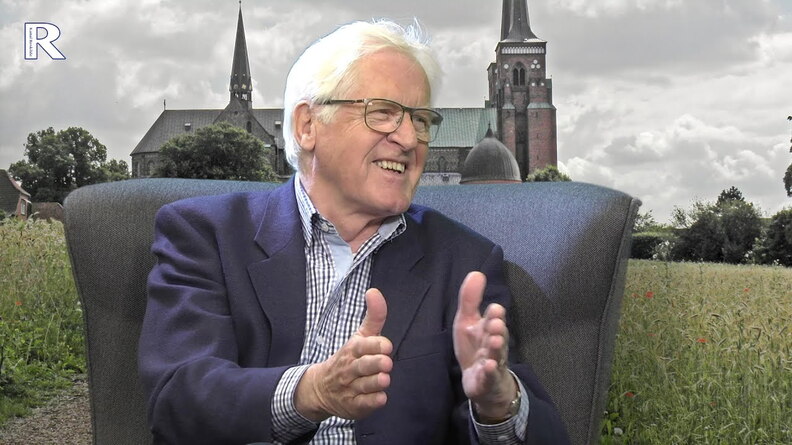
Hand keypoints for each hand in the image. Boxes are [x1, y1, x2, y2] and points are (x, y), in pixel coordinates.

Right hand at [295, 288, 392, 420]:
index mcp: (353, 350)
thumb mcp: (360, 336)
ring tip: (384, 379)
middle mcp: (350, 368)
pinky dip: (372, 402)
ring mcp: (350, 388)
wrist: (321, 388)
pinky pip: (363, 404)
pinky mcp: (353, 405)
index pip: (363, 345)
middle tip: (386, 363)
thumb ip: (373, 316)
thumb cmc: (349, 358)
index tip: (386, 345)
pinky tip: (380, 398)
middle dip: (375, 364)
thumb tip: (374, 291)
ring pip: (364, 386)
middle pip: (362, 366)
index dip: (375, 345)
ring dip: (375, 383)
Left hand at [453, 271, 516, 419]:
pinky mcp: (487, 380)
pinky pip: (490, 376)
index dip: (494, 315)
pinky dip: (489, 372)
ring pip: (496, 355)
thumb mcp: (467, 322)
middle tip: (496, 323)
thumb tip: (476, 272)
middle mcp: (494, 344)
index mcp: (489, 329)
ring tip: (494, 341)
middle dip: (497, 329)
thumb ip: (470, 299)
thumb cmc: (475, 348)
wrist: (482, 383)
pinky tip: (487, 366)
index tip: (495, 309)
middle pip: (498, 336)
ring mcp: (492, 363)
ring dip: (495, 348)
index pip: (493, 319)